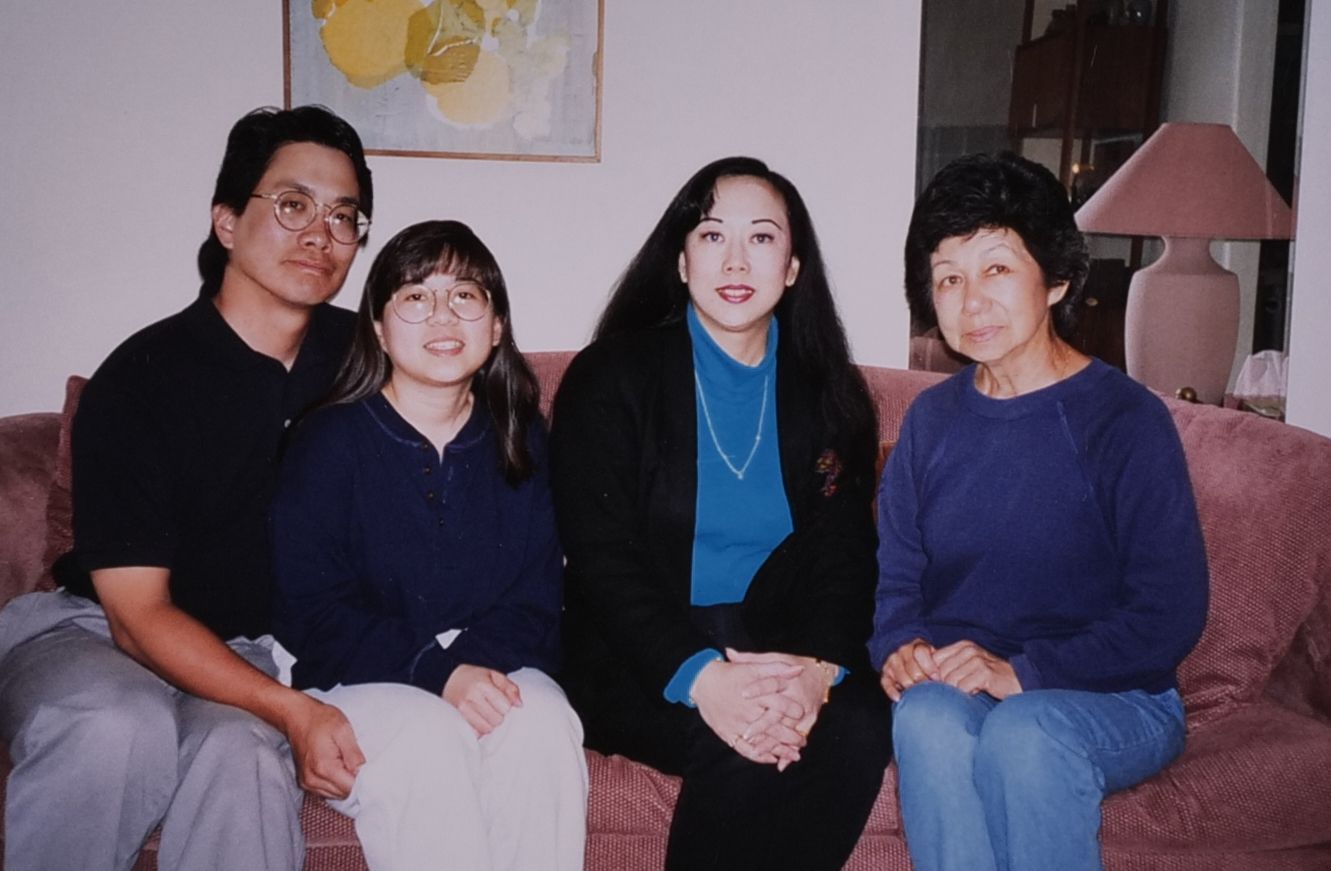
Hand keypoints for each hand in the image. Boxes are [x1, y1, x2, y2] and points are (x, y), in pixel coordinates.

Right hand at [284, 696, 364, 799]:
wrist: (298, 716)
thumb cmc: (321, 720)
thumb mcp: (343, 731)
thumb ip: (354, 755)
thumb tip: (365, 774)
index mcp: (324, 768)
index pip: (351, 788)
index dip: (363, 780)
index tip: (369, 768)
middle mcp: (313, 780)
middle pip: (344, 794)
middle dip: (354, 781)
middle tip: (357, 761)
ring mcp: (307, 783)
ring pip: (336, 795)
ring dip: (345, 783)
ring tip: (345, 761)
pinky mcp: (306, 782)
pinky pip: (327, 791)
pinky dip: (336, 783)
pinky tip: (338, 767)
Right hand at [443, 664, 522, 735]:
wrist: (448, 679)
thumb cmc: (475, 678)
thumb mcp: (495, 676)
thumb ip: (510, 688)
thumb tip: (519, 705)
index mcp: (482, 685)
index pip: (505, 707)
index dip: (505, 706)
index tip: (500, 701)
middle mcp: (470, 698)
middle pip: (497, 720)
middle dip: (498, 715)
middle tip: (491, 707)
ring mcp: (461, 711)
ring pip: (487, 729)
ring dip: (489, 724)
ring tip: (484, 713)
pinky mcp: (456, 720)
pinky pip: (475, 733)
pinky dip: (479, 729)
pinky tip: (476, 719)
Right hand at [690, 656, 803, 766]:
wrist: (702, 682)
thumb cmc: (730, 673)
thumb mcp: (753, 667)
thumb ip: (777, 669)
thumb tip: (799, 670)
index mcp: (756, 695)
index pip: (781, 705)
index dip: (794, 711)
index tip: (802, 714)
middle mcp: (748, 712)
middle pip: (774, 728)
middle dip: (791, 737)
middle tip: (802, 742)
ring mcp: (738, 725)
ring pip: (763, 741)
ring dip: (780, 750)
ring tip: (793, 755)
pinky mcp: (729, 734)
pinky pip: (746, 749)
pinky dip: (759, 756)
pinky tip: (771, 758)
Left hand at [727, 649, 834, 765]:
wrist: (820, 672)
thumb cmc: (792, 663)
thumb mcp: (773, 657)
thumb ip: (751, 659)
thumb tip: (728, 653)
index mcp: (786, 678)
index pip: (770, 682)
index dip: (757, 688)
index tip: (742, 694)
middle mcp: (796, 695)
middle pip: (778, 711)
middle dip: (763, 724)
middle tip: (747, 733)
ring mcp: (804, 710)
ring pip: (788, 728)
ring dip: (773, 741)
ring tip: (757, 749)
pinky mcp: (810, 720)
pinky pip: (799, 737)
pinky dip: (790, 751)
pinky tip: (780, 763)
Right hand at [879, 637, 939, 701]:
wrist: (905, 653)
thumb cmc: (925, 660)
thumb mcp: (933, 655)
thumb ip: (939, 664)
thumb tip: (948, 679)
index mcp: (917, 646)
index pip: (921, 653)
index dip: (930, 667)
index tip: (937, 678)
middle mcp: (903, 652)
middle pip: (912, 667)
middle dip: (922, 681)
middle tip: (929, 690)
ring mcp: (893, 662)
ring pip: (900, 676)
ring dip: (910, 687)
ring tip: (919, 696)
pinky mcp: (885, 673)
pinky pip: (886, 683)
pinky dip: (892, 692)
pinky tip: (899, 699)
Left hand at [933, 641, 1021, 698]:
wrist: (1018, 681)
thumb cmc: (990, 677)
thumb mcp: (969, 666)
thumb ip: (950, 666)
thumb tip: (926, 676)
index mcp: (963, 646)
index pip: (935, 659)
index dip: (934, 674)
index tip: (940, 685)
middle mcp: (969, 650)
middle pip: (941, 672)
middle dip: (946, 685)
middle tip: (958, 691)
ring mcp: (977, 660)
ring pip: (951, 681)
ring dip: (958, 691)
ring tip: (970, 690)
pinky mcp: (984, 673)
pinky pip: (964, 687)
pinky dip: (968, 694)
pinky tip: (978, 691)